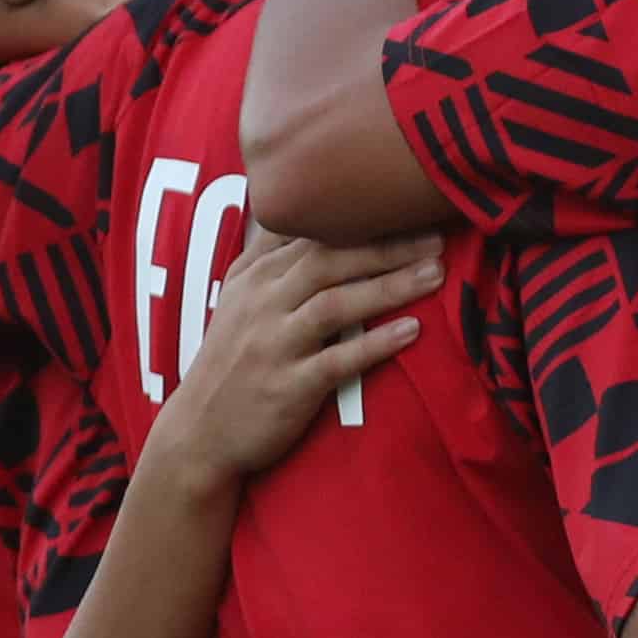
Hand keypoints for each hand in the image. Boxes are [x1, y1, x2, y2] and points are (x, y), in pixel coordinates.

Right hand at [146, 234, 435, 486]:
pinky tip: (412, 332)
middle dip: (386, 247)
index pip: (312, 235)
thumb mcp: (239, 298)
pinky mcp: (288, 386)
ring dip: (388, 287)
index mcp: (255, 277)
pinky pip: (336, 360)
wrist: (199, 432)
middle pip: (329, 261)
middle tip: (437, 238)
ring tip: (435, 274)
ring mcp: (274, 345)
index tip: (410, 207)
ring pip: (334, 305)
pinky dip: (375, 345)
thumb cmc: (231, 360)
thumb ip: (269, 254)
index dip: (363, 220)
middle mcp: (262, 303)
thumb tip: (298, 204)